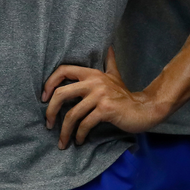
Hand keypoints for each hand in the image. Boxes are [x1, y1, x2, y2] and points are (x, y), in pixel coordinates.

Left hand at [42, 48, 164, 148]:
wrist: (144, 109)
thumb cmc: (125, 95)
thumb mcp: (115, 76)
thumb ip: (109, 62)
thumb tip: (109, 47)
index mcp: (92, 74)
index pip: (63, 70)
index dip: (50, 83)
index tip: (44, 98)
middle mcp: (94, 82)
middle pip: (61, 94)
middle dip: (50, 111)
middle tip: (48, 124)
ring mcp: (100, 96)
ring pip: (72, 114)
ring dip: (64, 131)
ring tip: (63, 142)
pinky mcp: (106, 110)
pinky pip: (85, 124)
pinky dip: (79, 135)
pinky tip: (79, 140)